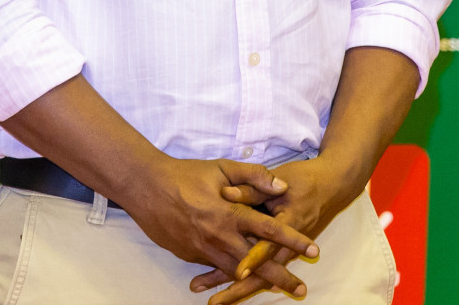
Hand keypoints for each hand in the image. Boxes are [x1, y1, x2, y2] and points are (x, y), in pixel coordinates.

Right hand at [122, 157, 319, 297]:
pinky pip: (215, 269)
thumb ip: (254, 176)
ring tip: (279, 291)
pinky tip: (242, 286)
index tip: (313, 250)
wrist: (146, 187)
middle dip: (281, 277)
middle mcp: (219, 236)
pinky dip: (231, 279)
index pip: (269, 229)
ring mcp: (204, 249)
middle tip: (301, 289)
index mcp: (231, 213)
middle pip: (257, 262)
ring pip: (237, 272)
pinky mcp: (191, 255)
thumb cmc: (185, 174)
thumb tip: (281, 187)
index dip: (293, 240)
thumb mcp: (222, 168)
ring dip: (258, 283)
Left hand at [189, 156, 362, 304]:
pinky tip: (227, 287)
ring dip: (240, 289)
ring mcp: (288, 250)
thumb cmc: (303, 179)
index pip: (271, 244)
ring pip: (265, 276)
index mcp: (290, 222)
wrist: (331, 185)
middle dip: (241, 289)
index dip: (255, 258)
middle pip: (266, 272)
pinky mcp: (284, 251)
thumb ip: (252, 188)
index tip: (237, 272)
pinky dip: (248, 279)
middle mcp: (290, 243)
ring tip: (216, 300)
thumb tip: (224, 193)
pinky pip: (266, 270)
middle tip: (216, 302)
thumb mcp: (280, 178)